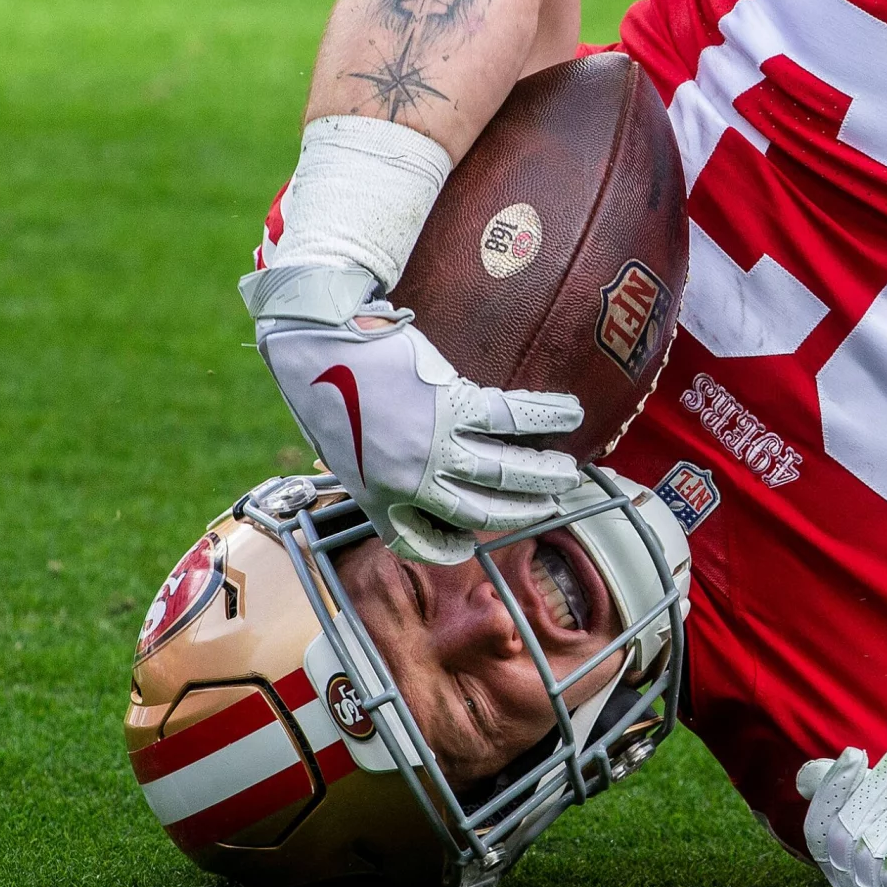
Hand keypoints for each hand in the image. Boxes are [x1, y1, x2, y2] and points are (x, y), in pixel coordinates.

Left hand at [254, 292, 582, 564]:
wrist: (316, 341)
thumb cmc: (323, 384)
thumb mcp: (340, 444)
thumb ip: (377, 464)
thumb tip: (411, 463)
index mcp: (376, 496)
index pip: (419, 541)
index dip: (451, 546)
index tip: (473, 540)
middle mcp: (409, 481)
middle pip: (481, 510)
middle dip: (523, 510)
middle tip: (550, 502)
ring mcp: (433, 446)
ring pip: (505, 472)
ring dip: (544, 473)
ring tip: (568, 472)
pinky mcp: (451, 405)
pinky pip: (511, 417)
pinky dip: (546, 416)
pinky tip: (569, 414)